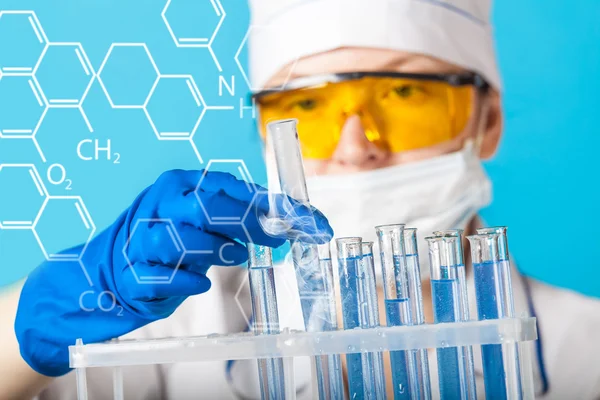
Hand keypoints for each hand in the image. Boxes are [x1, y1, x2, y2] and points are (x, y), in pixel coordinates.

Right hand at [15, 169, 332, 376]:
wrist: (112, 271)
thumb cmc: (171, 242)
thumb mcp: (204, 221)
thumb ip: (240, 216)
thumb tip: (291, 223)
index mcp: (179, 183)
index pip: (228, 186)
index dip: (267, 203)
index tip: (303, 221)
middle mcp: (159, 204)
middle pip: (206, 207)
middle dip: (246, 224)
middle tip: (273, 238)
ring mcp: (143, 237)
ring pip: (185, 240)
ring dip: (217, 250)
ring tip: (233, 254)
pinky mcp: (134, 272)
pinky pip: (166, 276)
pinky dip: (187, 280)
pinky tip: (198, 282)